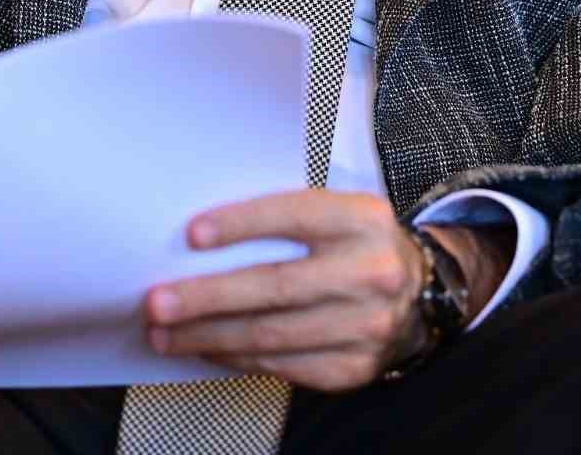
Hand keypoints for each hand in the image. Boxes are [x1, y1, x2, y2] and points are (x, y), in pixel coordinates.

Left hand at [144, 189, 509, 392]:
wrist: (420, 293)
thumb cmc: (359, 244)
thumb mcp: (341, 212)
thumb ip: (291, 218)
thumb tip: (207, 235)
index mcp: (362, 218)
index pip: (295, 215)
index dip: (242, 224)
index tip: (193, 235)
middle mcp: (369, 271)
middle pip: (275, 286)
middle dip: (208, 297)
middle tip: (159, 301)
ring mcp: (365, 325)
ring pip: (271, 334)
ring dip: (209, 335)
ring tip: (166, 332)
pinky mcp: (353, 367)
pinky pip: (281, 365)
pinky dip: (236, 358)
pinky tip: (206, 348)